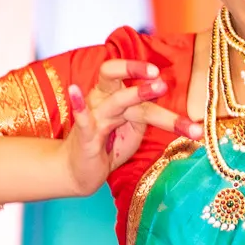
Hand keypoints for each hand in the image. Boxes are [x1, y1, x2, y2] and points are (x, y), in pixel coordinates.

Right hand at [61, 58, 200, 193]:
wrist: (81, 172)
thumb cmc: (109, 147)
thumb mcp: (135, 128)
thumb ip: (149, 113)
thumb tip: (169, 99)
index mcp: (115, 96)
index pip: (136, 83)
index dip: (151, 80)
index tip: (169, 79)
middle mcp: (103, 100)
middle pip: (116, 77)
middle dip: (137, 71)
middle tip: (163, 77)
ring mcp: (94, 116)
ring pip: (116, 101)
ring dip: (137, 93)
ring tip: (159, 86)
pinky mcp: (85, 135)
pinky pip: (82, 118)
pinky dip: (79, 105)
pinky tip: (74, 90)